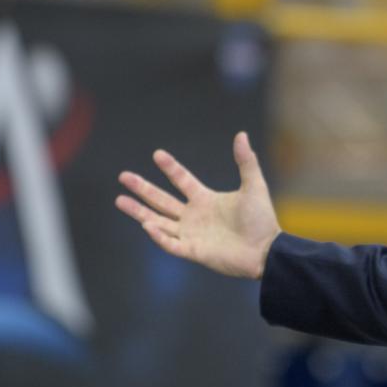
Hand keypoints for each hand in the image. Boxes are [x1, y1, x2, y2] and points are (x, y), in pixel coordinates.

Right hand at [115, 131, 279, 279]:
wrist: (266, 250)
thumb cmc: (261, 220)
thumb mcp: (254, 186)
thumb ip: (246, 161)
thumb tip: (241, 134)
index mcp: (206, 199)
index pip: (182, 181)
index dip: (170, 168)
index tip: (157, 154)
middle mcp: (194, 216)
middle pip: (162, 200)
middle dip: (142, 188)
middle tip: (123, 176)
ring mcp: (191, 234)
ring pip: (158, 221)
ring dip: (140, 211)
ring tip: (120, 200)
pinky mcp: (193, 251)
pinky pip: (170, 243)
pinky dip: (159, 236)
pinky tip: (147, 224)